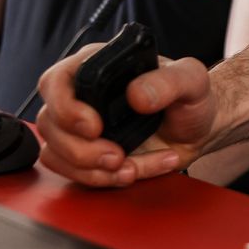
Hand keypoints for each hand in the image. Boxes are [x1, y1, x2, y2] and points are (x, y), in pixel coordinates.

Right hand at [34, 46, 221, 188]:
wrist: (199, 128)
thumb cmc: (191, 97)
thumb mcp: (191, 80)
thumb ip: (169, 81)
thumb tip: (137, 95)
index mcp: (97, 67)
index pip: (55, 82)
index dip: (65, 107)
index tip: (94, 126)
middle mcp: (83, 97)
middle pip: (50, 124)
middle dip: (81, 150)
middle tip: (116, 156)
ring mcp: (81, 129)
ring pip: (56, 154)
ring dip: (90, 170)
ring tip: (130, 168)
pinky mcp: (88, 155)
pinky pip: (75, 174)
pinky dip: (104, 180)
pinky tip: (135, 171)